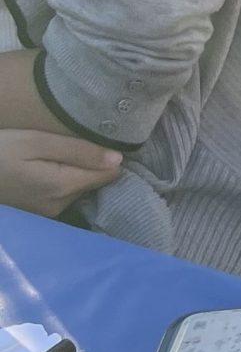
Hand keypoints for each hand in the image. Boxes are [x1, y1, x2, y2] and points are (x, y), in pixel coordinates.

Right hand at [0, 129, 121, 217]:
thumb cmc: (0, 151)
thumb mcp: (37, 142)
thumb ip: (78, 151)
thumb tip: (118, 159)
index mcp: (63, 187)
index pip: (109, 176)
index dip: (111, 156)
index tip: (108, 139)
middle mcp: (61, 206)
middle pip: (96, 182)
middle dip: (93, 163)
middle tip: (82, 141)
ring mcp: (49, 212)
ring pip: (81, 187)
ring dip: (79, 171)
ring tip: (66, 152)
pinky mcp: (40, 212)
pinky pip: (66, 193)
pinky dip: (66, 179)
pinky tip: (53, 165)